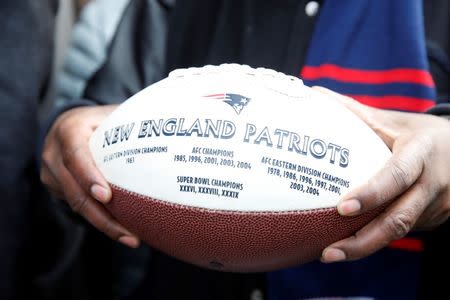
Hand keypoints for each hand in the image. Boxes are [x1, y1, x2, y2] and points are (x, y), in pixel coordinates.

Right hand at [41, 105, 139, 247]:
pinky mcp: (55, 188)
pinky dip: (100, 219)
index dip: (89, 176)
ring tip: (131, 238)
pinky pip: (78, 207)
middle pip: (75, 191)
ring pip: (76, 205)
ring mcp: (51, 174)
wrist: (66, 124)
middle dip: (101, 216)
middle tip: (129, 233)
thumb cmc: (100, 119)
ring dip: (104, 224)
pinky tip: (123, 230)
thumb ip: (134, 119)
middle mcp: (54, 154)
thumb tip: (172, 123)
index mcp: (69, 130)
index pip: (76, 155)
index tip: (107, 196)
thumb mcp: (113, 113)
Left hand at [314, 87, 449, 262]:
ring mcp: (436, 207)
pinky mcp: (433, 221)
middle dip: (363, 241)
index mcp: (421, 154)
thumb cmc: (420, 134)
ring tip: (329, 254)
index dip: (372, 193)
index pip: (397, 176)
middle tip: (327, 252)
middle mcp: (432, 184)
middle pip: (399, 220)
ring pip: (398, 232)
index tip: (343, 208)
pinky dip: (375, 240)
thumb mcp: (393, 121)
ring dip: (364, 247)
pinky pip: (401, 233)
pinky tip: (347, 245)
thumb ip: (355, 112)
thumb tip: (314, 94)